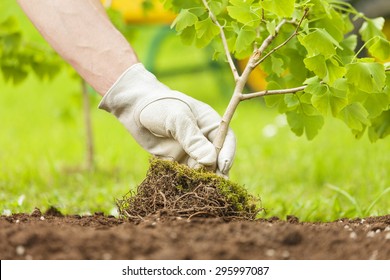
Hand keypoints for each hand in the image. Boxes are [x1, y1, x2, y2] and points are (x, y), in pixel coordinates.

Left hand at [98, 63, 235, 175]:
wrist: (134, 110)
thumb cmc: (159, 107)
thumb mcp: (177, 119)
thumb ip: (192, 139)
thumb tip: (210, 161)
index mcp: (211, 124)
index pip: (227, 140)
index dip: (227, 154)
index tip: (223, 166)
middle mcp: (204, 140)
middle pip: (217, 159)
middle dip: (216, 172)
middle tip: (214, 185)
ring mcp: (191, 152)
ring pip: (203, 170)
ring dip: (202, 180)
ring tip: (199, 188)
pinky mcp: (178, 163)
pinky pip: (186, 176)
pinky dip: (187, 183)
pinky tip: (184, 189)